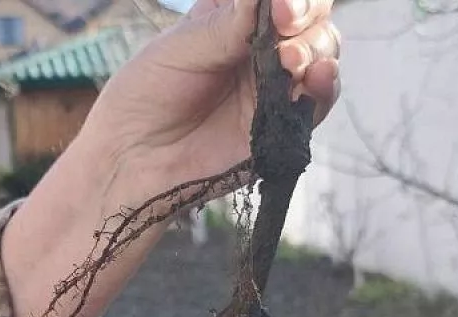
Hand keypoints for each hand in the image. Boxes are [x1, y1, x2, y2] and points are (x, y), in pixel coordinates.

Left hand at [2, 0, 341, 316]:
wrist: (133, 160)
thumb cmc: (144, 96)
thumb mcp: (179, 49)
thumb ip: (228, 24)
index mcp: (235, 18)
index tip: (280, 6)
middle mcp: (261, 48)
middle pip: (311, 21)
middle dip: (306, 19)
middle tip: (285, 27)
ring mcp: (274, 87)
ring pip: (321, 55)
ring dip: (315, 51)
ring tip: (290, 61)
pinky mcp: (282, 125)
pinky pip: (318, 102)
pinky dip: (325, 88)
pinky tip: (316, 79)